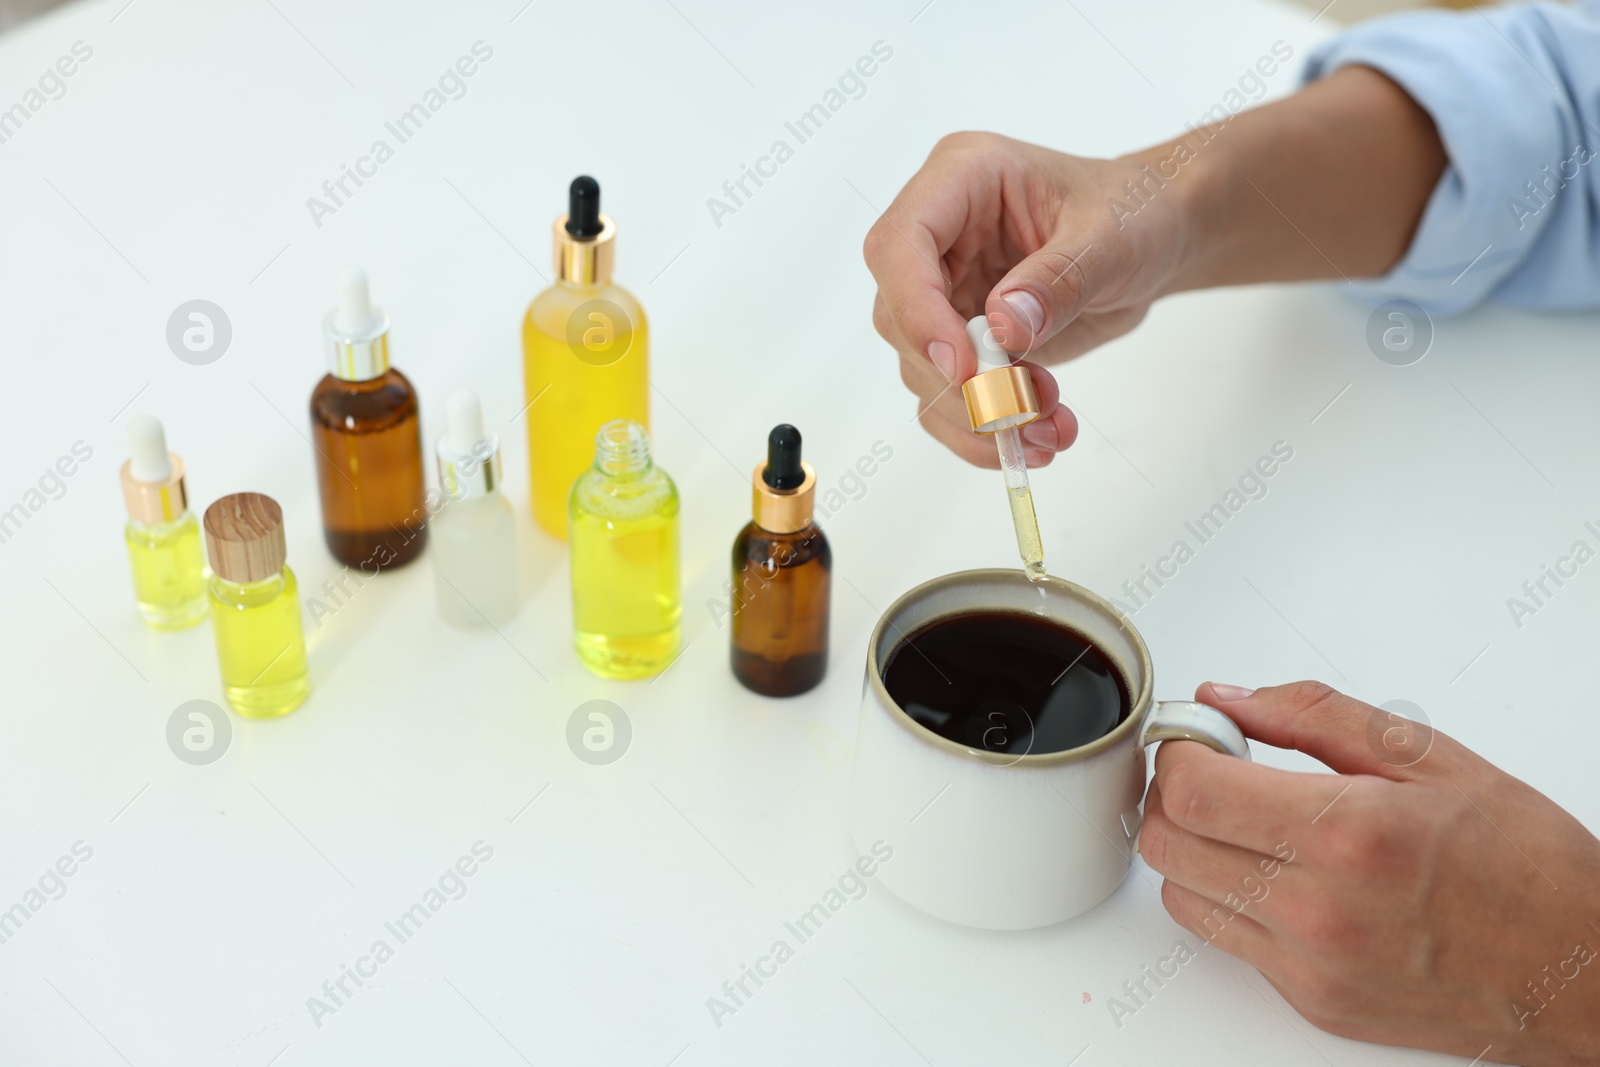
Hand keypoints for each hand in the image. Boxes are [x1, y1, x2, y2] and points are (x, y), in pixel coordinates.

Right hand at [862, 131, 1195, 466]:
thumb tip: (1004, 329)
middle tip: (1022, 410)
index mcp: (961, 178)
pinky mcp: (963, 338)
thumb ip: (1059, 279)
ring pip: (922, 369)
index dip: (917, 310)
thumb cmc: (1135, 210)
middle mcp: (940, 235)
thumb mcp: (1112, 236)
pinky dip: (986, 431)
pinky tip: (1038, 438)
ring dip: (981, 413)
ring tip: (1052, 428)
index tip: (962, 368)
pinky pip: (949, 396)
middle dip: (957, 380)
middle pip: (900, 317)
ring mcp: (946, 289)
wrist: (1157, 236)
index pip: (899, 244)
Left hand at [1140, 680, 1599, 1065]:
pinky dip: (1229, 898)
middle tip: (1217, 771)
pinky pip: (1225, 941)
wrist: (1583, 970)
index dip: (1180, 750)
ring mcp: (1310, 964)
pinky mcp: (1312, 1001)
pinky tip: (1277, 873)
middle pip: (1167, 843)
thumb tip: (1227, 696)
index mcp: (1346, 833)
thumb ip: (1312, 714)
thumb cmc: (1526, 864)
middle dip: (1175, 795)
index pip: (1192, 790)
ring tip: (1248, 822)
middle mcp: (1318, 908)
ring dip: (1194, 848)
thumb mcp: (1429, 757)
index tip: (1202, 735)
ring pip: (1181, 895)